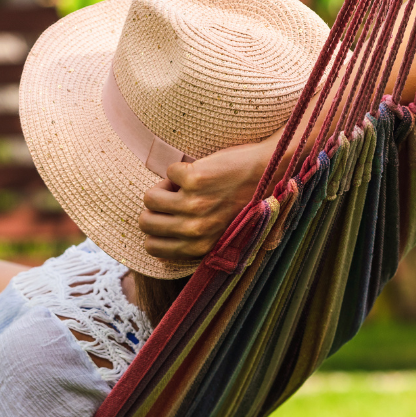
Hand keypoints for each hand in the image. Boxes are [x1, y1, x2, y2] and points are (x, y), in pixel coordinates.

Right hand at [139, 138, 273, 260]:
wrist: (270, 172)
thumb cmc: (247, 203)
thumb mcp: (222, 234)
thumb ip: (194, 243)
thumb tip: (156, 245)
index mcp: (200, 247)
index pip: (152, 247)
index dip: (156, 229)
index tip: (170, 217)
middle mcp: (196, 229)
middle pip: (145, 223)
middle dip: (154, 209)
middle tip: (174, 198)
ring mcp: (195, 204)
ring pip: (150, 198)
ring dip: (164, 187)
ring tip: (185, 185)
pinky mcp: (196, 179)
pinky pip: (169, 172)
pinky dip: (181, 169)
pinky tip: (200, 171)